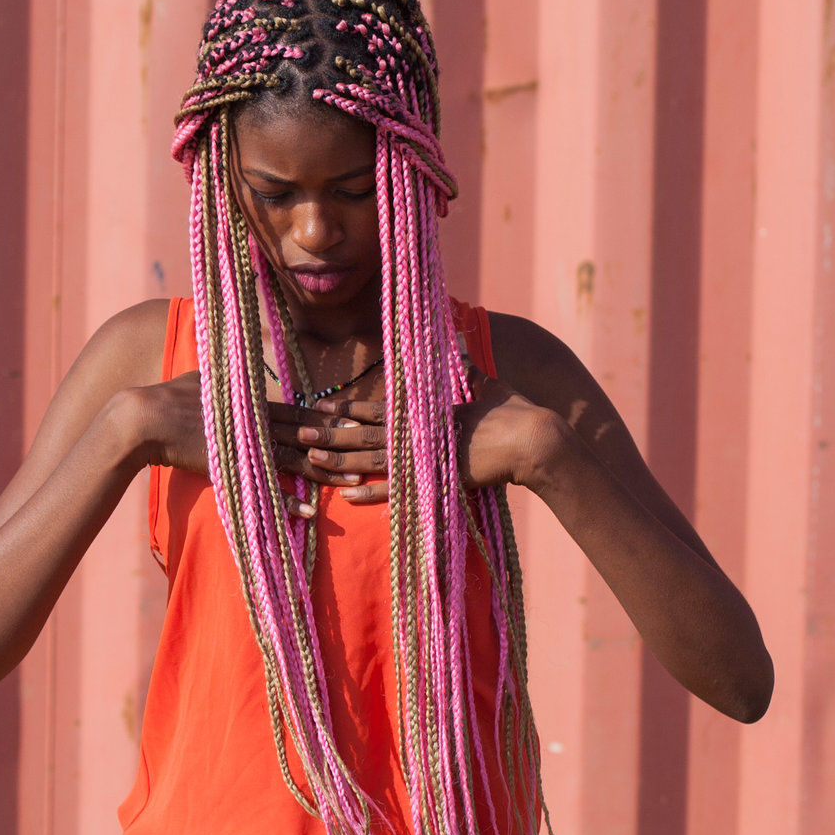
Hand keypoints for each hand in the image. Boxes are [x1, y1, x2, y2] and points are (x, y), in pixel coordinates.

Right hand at [124, 376, 390, 516]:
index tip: (355, 420)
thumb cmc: (169, 396)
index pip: (300, 411)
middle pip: (307, 434)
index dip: (329, 417)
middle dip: (340, 443)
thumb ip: (224, 370)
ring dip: (326, 474)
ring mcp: (246, 446)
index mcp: (253, 402)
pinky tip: (310, 514)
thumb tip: (231, 354)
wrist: (144, 418)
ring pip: (295, 461)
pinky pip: (267, 489)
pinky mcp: (233, 468)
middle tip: (371, 448)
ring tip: (353, 483)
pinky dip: (289, 503)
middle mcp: (256, 422)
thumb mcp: (204, 375)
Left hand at [293, 374, 571, 499]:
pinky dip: (372, 494)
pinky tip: (348, 497)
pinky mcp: (436, 477)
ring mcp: (426, 454)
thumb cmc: (514, 410)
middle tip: (299, 431)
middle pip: (365, 432)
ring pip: (372, 457)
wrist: (534, 439)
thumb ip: (466, 366)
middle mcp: (420, 429)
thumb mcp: (485, 382)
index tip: (322, 405)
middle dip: (331, 432)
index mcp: (427, 409)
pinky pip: (397, 489)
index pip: (379, 408)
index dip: (348, 409)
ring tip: (311, 458)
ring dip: (340, 459)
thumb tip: (460, 337)